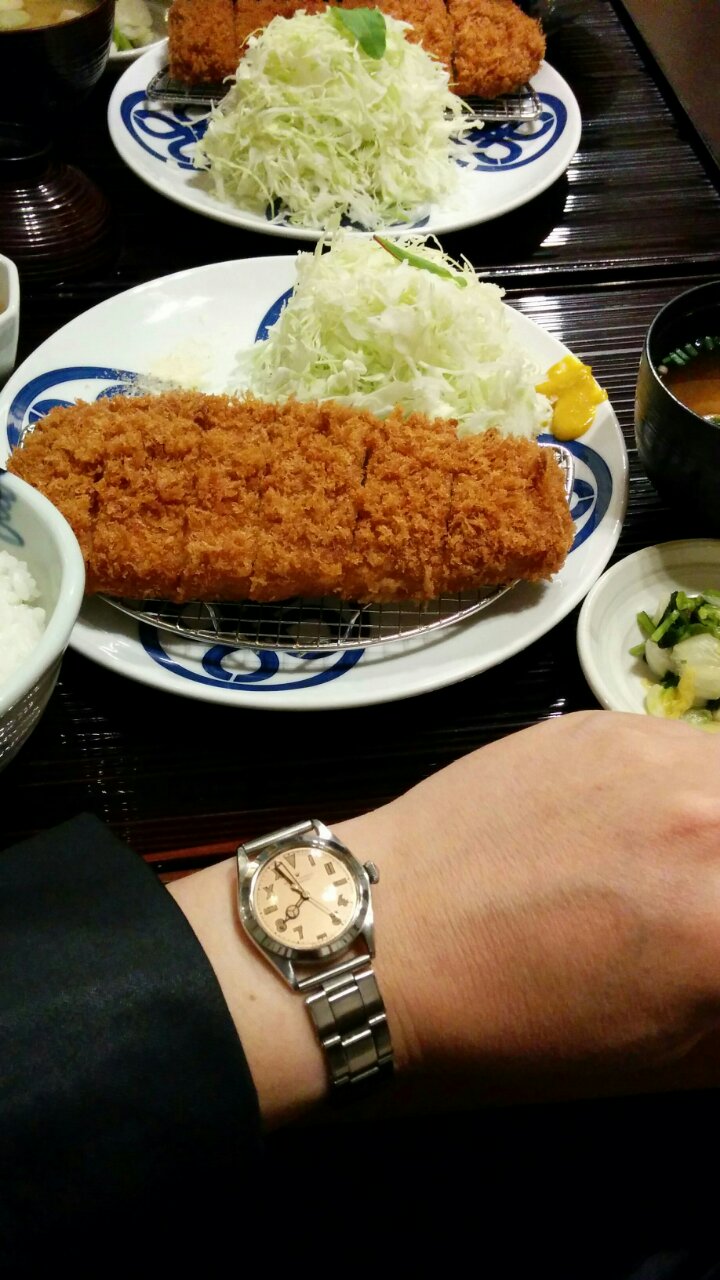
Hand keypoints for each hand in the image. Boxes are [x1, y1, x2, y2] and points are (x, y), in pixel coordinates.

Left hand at [171, 710, 719, 1123]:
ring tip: (683, 859)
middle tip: (698, 904)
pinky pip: (685, 744)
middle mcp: (709, 818)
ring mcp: (652, 754)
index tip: (710, 943)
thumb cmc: (514, 1025)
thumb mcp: (664, 1053)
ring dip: (718, 820)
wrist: (385, 936)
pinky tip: (638, 818)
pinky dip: (686, 782)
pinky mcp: (599, 721)